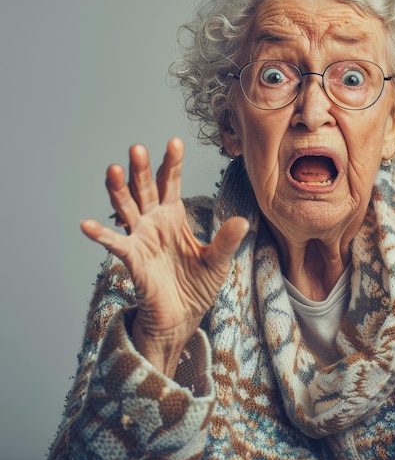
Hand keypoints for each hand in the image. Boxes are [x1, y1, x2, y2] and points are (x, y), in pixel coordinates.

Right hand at [80, 138, 248, 375]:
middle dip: (141, 169)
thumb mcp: (218, 260)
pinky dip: (101, 235)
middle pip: (145, 189)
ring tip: (112, 169)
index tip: (174, 141)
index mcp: (174, 215)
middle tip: (138, 147)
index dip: (171, 163)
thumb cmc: (197, 285)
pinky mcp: (132, 260)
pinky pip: (115, 244)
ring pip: (126, 208)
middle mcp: (154, 221)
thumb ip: (226, 240)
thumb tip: (243, 221)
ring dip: (118, 190)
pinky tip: (87, 225)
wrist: (182, 318)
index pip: (171, 183)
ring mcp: (140, 238)